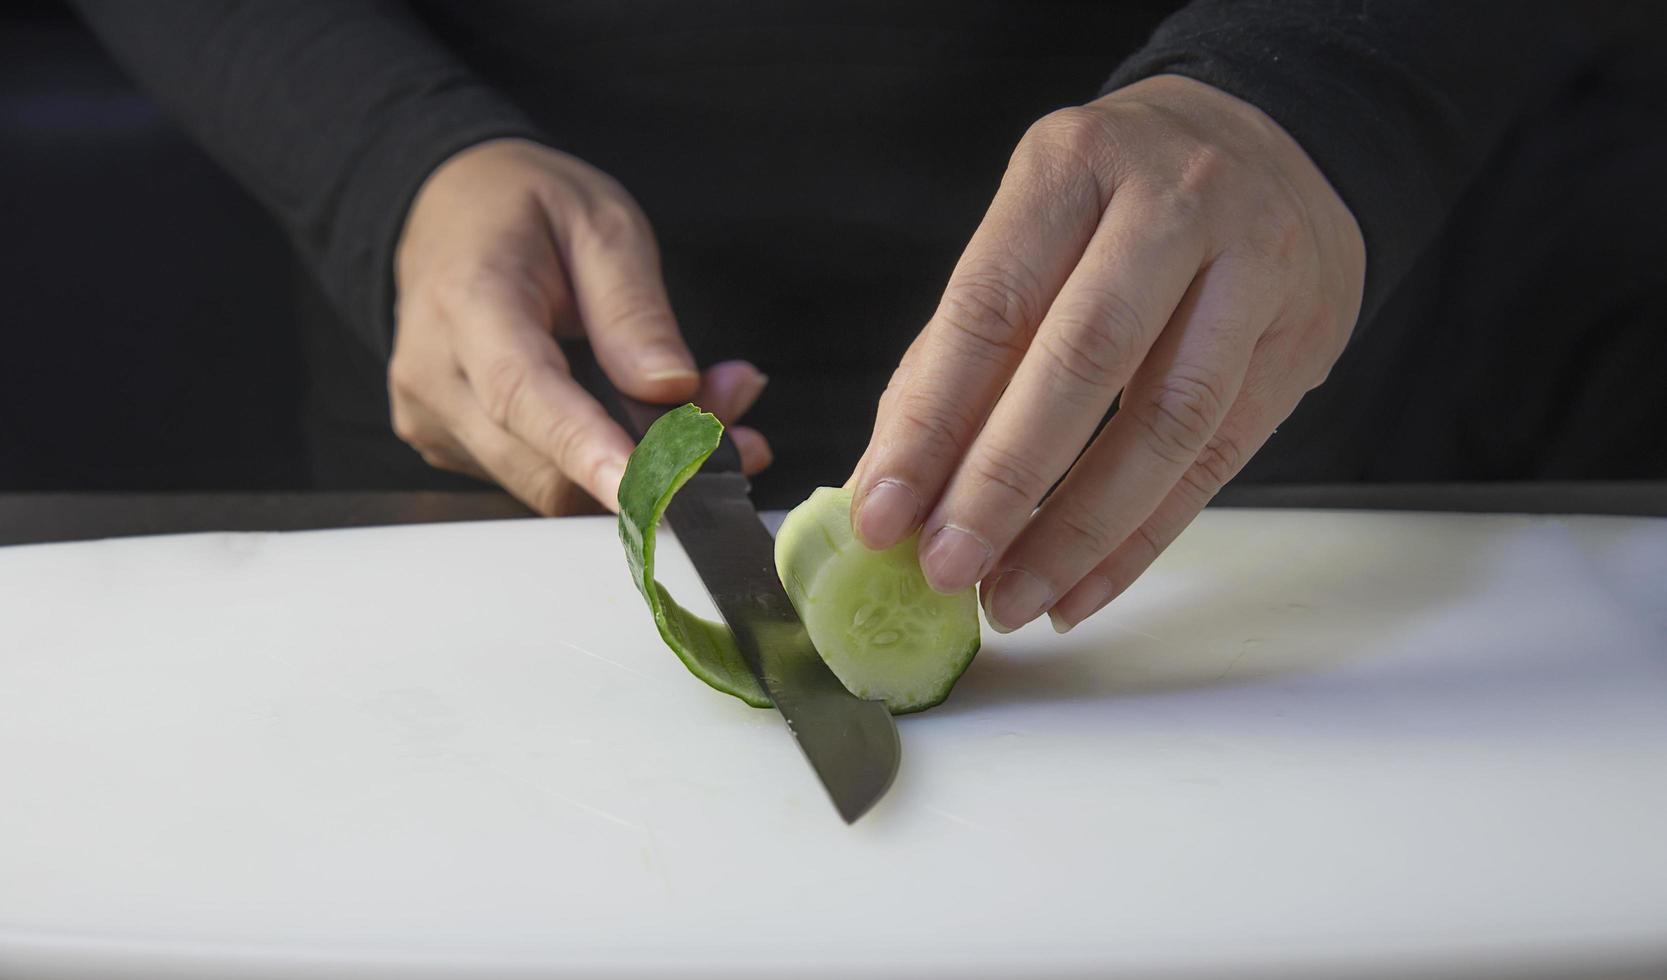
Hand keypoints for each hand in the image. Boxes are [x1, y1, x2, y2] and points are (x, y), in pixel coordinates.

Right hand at [389, 138, 770, 513]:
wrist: (449, 209)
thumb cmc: (522, 209)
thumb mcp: (601, 225)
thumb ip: (635, 309)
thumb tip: (671, 389)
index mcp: (468, 300)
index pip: (523, 393)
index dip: (588, 450)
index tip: (649, 489)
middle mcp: (435, 372)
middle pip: (544, 463)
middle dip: (650, 458)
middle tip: (734, 405)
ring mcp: (435, 417)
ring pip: (548, 484)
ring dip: (635, 465)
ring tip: (698, 402)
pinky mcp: (450, 445)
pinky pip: (536, 478)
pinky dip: (600, 462)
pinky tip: (637, 416)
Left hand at [851, 75, 1364, 632]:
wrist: (1276, 142)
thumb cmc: (1118, 202)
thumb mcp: (1031, 230)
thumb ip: (957, 351)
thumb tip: (888, 484)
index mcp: (1072, 166)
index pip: (990, 307)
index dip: (931, 421)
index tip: (881, 514)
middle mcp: (1172, 204)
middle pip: (1083, 362)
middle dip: (1003, 483)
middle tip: (946, 569)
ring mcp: (1253, 268)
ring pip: (1166, 423)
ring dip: (1077, 532)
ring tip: (1012, 599)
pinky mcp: (1299, 341)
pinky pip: (1216, 461)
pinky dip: (1141, 541)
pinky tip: (1081, 592)